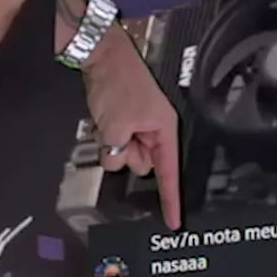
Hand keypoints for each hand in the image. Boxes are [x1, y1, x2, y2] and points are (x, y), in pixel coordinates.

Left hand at [82, 24, 180, 229]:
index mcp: (165, 130)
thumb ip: (116, 153)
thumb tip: (114, 163)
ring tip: (109, 120)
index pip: (170, 173)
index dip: (171, 199)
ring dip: (115, 145)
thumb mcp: (116, 125)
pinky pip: (117, 143)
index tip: (174, 223)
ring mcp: (141, 127)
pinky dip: (108, 136)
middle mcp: (157, 131)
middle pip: (143, 165)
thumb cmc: (117, 85)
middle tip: (117, 132)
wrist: (102, 53)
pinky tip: (104, 118)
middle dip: (127, 155)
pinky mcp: (126, 122)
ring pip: (127, 156)